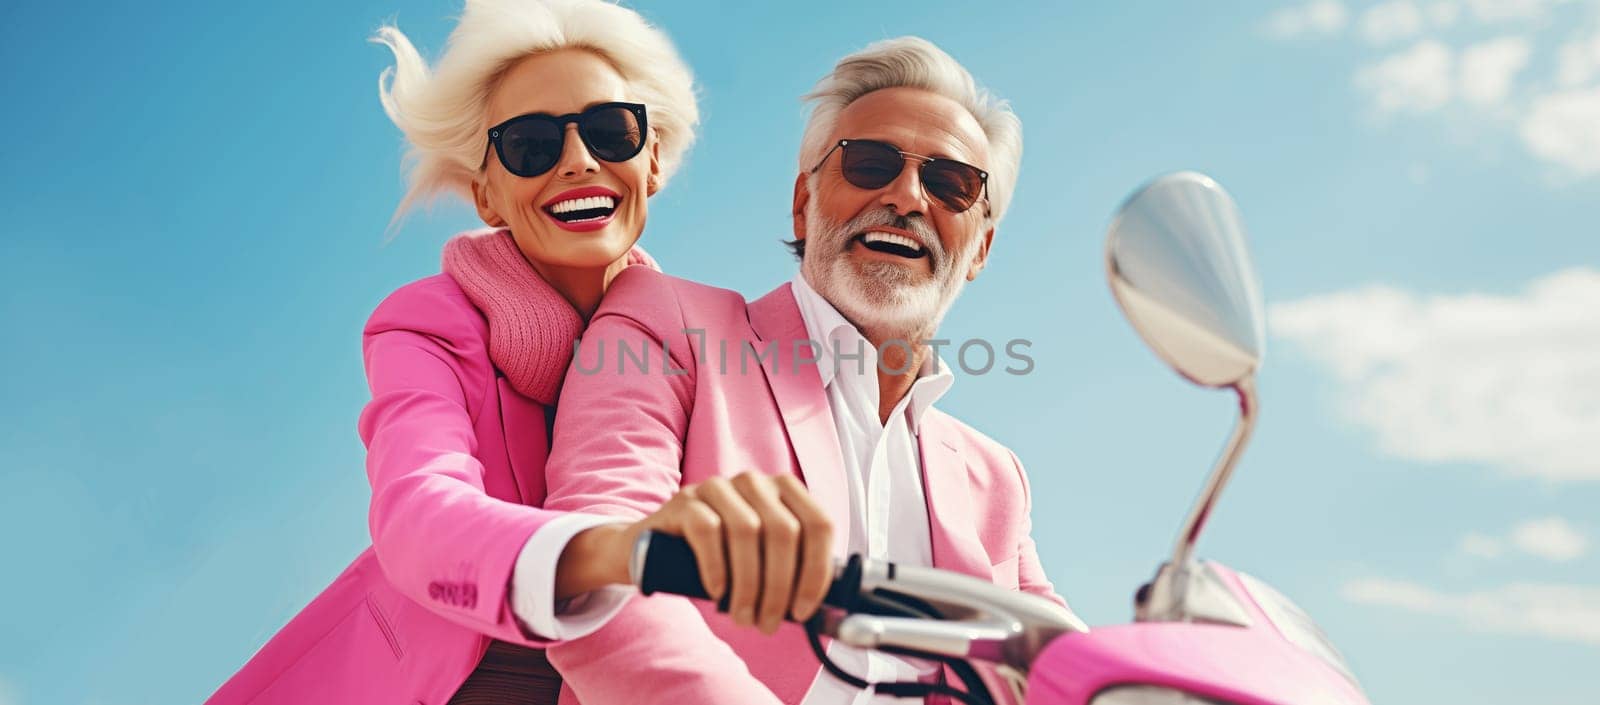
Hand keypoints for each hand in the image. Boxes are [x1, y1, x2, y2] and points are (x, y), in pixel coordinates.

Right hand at [556, 473, 833, 633]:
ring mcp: (718, 486)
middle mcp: (754, 481)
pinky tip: (717, 593)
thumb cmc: (717, 559)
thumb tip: (824, 611)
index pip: (818, 524)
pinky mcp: (685, 500)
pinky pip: (708, 531)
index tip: (803, 611)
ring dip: (749, 585)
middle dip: (780, 587)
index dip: (817, 572)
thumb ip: (791, 573)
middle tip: (767, 624)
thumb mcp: (760, 562)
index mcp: (783, 491)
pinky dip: (718, 569)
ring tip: (743, 617)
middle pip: (784, 531)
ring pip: (748, 532)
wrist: (652, 549)